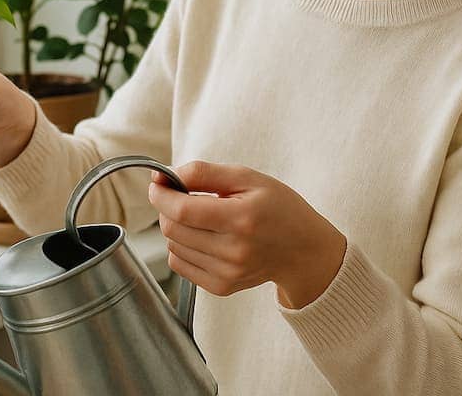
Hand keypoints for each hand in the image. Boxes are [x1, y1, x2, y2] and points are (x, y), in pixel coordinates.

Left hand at [147, 161, 346, 308]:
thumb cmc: (277, 208)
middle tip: (183, 197)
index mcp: (241, 218)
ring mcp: (227, 273)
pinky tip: (203, 237)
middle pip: (172, 228)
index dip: (161, 194)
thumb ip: (202, 173)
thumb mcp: (246, 177)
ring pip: (173, 246)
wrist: (303, 250)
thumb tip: (162, 177)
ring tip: (201, 218)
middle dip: (168, 208)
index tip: (158, 183)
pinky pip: (180, 264)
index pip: (182, 210)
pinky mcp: (221, 287)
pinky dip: (182, 247)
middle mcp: (233, 250)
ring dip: (177, 227)